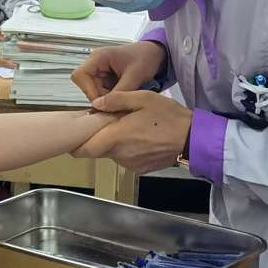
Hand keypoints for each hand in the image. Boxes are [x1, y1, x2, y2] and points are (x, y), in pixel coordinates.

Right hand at [71, 41, 165, 100]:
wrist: (156, 54)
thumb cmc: (146, 58)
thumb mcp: (135, 75)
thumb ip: (120, 91)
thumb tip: (104, 106)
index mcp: (98, 57)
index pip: (80, 76)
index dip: (89, 91)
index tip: (104, 102)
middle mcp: (95, 63)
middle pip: (85, 85)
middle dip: (100, 96)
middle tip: (118, 102)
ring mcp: (99, 70)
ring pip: (93, 90)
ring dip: (107, 97)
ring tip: (124, 98)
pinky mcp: (105, 77)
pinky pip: (102, 91)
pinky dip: (111, 96)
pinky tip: (124, 95)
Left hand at [72, 91, 191, 173]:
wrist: (193, 140)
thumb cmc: (168, 117)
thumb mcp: (143, 98)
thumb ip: (116, 100)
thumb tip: (95, 104)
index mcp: (117, 137)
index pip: (85, 149)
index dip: (76, 145)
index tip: (74, 135)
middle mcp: (120, 154)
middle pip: (97, 150)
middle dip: (97, 138)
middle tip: (105, 122)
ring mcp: (130, 164)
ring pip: (111, 153)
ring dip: (113, 142)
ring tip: (126, 127)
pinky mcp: (140, 169)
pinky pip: (125, 158)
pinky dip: (125, 148)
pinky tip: (138, 137)